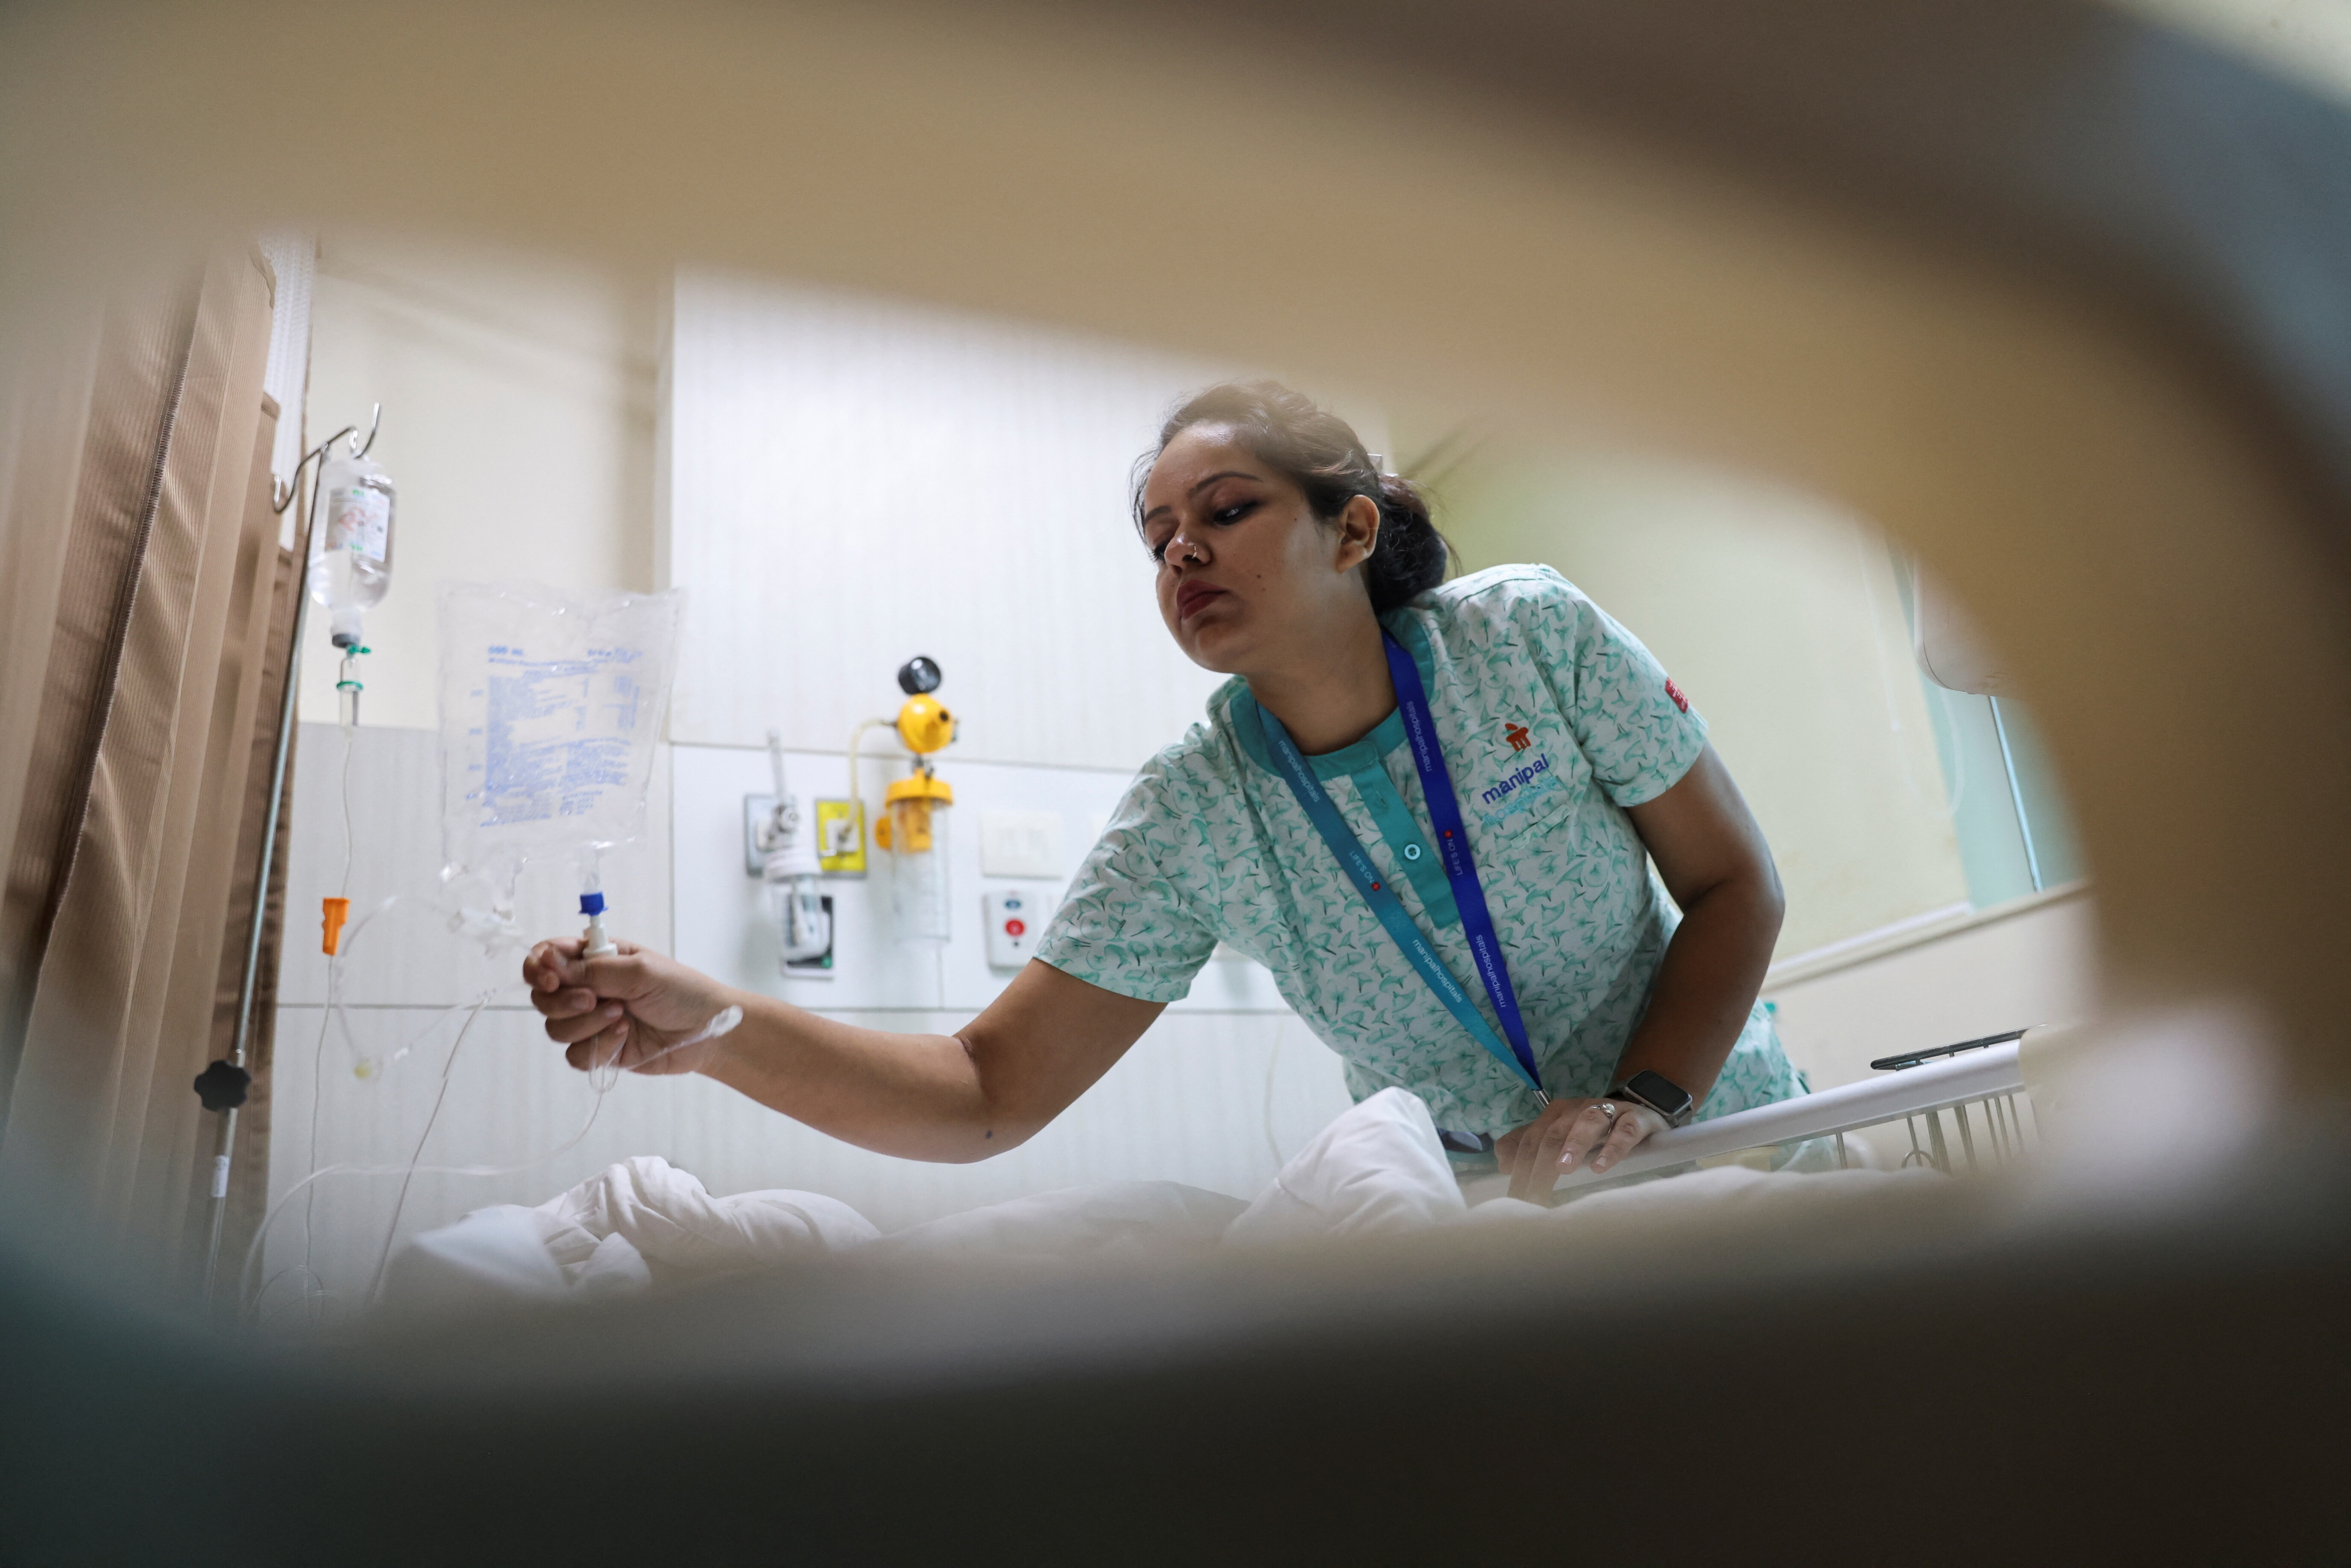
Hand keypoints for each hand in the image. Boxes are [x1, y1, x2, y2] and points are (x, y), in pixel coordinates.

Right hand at [522, 937, 741, 1077]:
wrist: (708, 1031)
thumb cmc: (682, 991)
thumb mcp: (640, 970)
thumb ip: (594, 969)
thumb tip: (551, 964)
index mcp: (596, 958)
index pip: (548, 957)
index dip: (539, 967)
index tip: (550, 978)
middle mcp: (588, 988)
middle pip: (543, 997)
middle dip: (563, 1001)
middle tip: (593, 999)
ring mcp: (592, 1022)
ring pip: (556, 1028)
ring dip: (587, 1024)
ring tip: (622, 1016)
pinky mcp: (600, 1050)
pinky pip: (575, 1055)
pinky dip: (598, 1046)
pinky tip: (625, 1036)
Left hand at [1496, 1096, 1669, 1201]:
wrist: (1638, 1115)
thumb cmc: (1593, 1133)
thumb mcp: (1559, 1137)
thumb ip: (1529, 1147)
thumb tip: (1503, 1164)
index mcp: (1554, 1115)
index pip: (1530, 1141)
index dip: (1520, 1169)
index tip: (1516, 1200)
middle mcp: (1576, 1109)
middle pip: (1552, 1135)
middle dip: (1540, 1165)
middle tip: (1534, 1195)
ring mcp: (1607, 1111)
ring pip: (1586, 1124)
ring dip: (1573, 1145)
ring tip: (1563, 1169)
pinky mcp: (1635, 1119)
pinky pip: (1624, 1131)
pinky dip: (1613, 1148)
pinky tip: (1601, 1167)